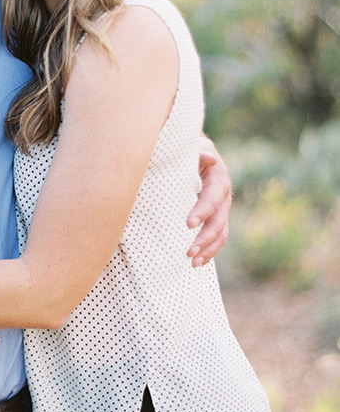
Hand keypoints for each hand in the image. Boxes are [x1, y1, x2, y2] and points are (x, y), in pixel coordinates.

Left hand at [187, 145, 230, 266]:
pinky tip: (198, 262)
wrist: (197, 155)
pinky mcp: (216, 218)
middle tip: (188, 252)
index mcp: (218, 179)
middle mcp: (223, 197)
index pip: (212, 198)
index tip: (189, 224)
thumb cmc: (191, 151)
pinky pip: (217, 238)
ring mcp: (221, 209)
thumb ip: (199, 153)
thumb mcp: (194, 148)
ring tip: (193, 263)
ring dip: (208, 249)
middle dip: (204, 238)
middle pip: (218, 221)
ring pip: (221, 233)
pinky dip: (209, 251)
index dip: (202, 211)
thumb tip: (210, 158)